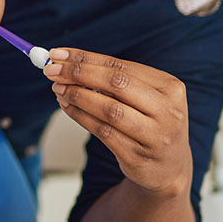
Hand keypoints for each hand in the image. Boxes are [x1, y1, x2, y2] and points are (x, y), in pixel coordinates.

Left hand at [44, 48, 191, 196]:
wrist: (168, 168)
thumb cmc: (151, 123)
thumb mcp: (146, 97)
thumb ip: (114, 79)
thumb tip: (67, 62)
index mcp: (171, 87)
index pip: (121, 66)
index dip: (87, 58)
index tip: (58, 54)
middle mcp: (167, 111)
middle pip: (117, 84)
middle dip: (79, 73)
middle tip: (51, 70)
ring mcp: (155, 136)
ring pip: (109, 110)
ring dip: (77, 96)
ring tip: (58, 88)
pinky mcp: (138, 157)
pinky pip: (103, 132)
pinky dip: (80, 116)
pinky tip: (66, 107)